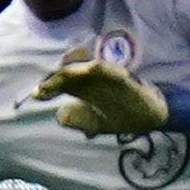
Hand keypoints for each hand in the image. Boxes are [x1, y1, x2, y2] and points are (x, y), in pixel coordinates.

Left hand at [24, 52, 171, 137]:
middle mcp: (93, 79)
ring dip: (73, 69)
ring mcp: (108, 76)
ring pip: (85, 66)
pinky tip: (90, 68)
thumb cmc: (122, 116)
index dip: (48, 86)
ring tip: (62, 75)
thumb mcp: (95, 123)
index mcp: (84, 88)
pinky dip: (101, 68)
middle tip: (45, 86)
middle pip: (69, 71)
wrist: (153, 116)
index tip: (37, 94)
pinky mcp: (124, 77)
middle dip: (55, 77)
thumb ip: (77, 120)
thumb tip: (59, 114)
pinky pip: (111, 70)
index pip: (61, 83)